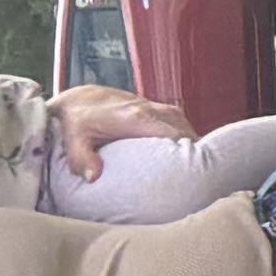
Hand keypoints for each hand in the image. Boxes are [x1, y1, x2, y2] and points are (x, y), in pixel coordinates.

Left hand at [48, 86, 183, 169]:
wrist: (75, 98)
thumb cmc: (74, 121)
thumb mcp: (74, 139)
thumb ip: (82, 158)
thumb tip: (93, 177)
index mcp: (135, 118)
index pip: (172, 134)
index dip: (186, 150)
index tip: (194, 169)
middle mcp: (147, 109)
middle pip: (182, 126)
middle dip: (194, 146)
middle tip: (201, 169)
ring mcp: (150, 105)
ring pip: (180, 120)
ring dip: (189, 136)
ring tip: (196, 159)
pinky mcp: (148, 105)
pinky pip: (173, 117)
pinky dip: (181, 129)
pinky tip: (182, 144)